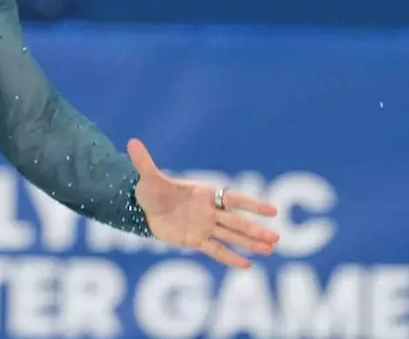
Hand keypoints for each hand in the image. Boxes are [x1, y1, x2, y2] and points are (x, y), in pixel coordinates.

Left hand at [128, 140, 278, 269]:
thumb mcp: (147, 176)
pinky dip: (231, 258)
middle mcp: (208, 210)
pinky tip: (247, 265)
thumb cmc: (150, 189)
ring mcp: (204, 226)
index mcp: (204, 193)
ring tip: (270, 249)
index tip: (272, 210)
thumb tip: (131, 142)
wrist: (143, 208)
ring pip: (231, 236)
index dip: (252, 204)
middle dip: (255, 229)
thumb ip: (143, 162)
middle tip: (277, 237)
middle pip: (236, 221)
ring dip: (250, 243)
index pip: (232, 198)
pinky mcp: (196, 240)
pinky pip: (216, 251)